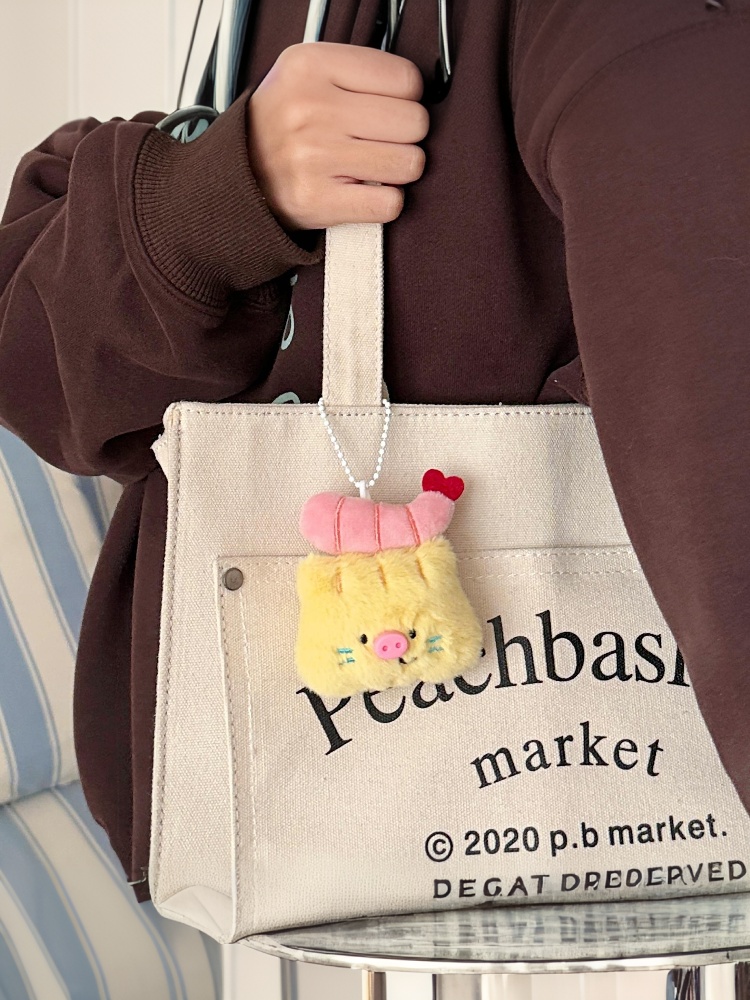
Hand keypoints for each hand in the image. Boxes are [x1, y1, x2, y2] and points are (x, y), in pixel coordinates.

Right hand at [246, 41, 428, 230]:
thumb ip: (358, 73)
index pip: (405, 79)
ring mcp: (313, 156)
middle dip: (405, 136)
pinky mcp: (316, 200)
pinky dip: (385, 203)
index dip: (407, 99)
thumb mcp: (307, 75)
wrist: (237, 174)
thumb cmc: (281, 127)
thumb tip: (417, 94)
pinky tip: (365, 192)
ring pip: (408, 163)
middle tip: (381, 142)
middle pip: (413, 122)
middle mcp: (311, 108)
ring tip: (373, 167)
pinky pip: (389, 204)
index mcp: (310, 66)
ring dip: (398, 171)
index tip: (389, 109)